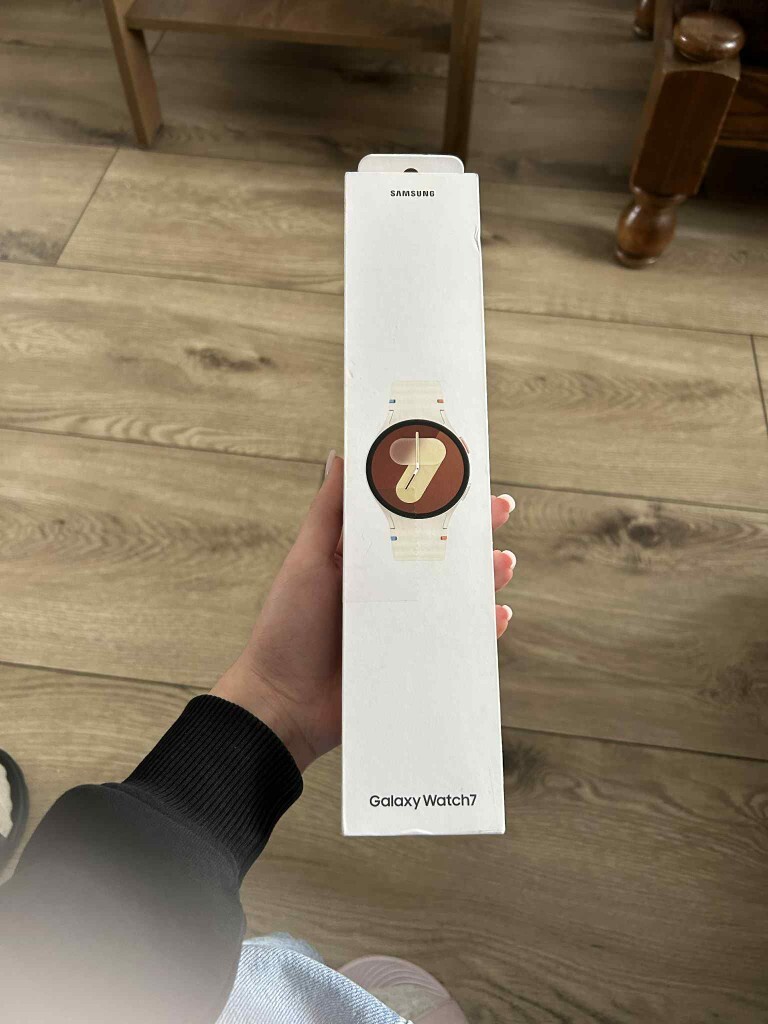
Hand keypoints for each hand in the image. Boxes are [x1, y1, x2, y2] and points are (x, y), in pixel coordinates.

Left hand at [212, 453, 516, 771]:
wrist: (282, 704)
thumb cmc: (286, 628)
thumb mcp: (307, 561)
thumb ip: (327, 513)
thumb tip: (341, 456)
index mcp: (364, 559)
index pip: (410, 518)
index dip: (438, 495)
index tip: (466, 470)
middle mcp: (389, 588)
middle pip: (442, 552)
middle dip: (475, 531)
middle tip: (501, 510)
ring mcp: (404, 624)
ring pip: (456, 593)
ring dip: (485, 575)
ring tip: (502, 563)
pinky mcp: (415, 660)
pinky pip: (457, 640)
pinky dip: (481, 627)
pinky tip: (495, 615)